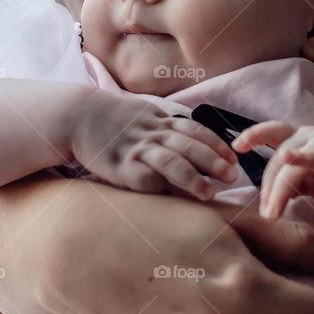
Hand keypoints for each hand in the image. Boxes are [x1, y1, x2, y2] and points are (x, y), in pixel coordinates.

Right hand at [71, 93, 238, 198]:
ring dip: (192, 177)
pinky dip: (159, 185)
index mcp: (160, 120)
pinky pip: (142, 176)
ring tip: (208, 193)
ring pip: (169, 160)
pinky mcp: (119, 166)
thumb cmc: (115, 120)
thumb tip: (196, 142)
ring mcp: (135, 149)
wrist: (77, 116)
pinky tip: (173, 197)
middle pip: (189, 145)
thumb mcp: (145, 115)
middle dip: (213, 161)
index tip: (235, 158)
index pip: (195, 130)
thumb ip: (167, 128)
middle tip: (232, 176)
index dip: (217, 144)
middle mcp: (151, 133)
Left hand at [233, 122, 313, 220]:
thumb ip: (291, 183)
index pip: (272, 132)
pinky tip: (290, 157)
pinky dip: (302, 156)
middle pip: (277, 161)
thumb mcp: (312, 181)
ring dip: (279, 192)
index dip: (253, 136)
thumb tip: (269, 200)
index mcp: (301, 138)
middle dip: (268, 190)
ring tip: (273, 215)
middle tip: (266, 215)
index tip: (236, 147)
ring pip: (291, 166)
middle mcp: (310, 135)